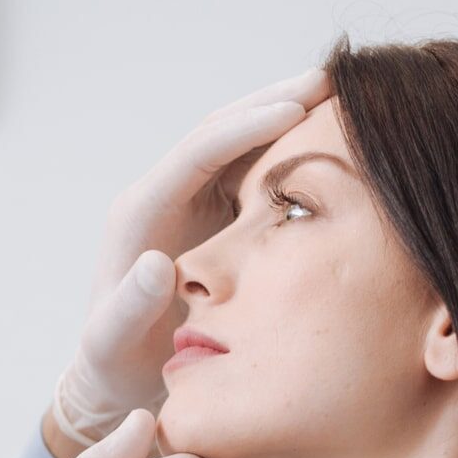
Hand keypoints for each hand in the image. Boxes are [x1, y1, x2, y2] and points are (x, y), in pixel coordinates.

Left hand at [52, 65, 332, 446]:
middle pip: (221, 131)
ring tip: (344, 96)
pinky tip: (332, 144)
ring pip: (240, 143)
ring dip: (286, 116)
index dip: (245, 127)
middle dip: (274, 101)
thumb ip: (129, 308)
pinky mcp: (212, 218)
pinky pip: (252, 172)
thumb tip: (155, 263)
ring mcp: (189, 204)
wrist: (117, 378)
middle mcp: (164, 198)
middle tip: (334, 79)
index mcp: (141, 214)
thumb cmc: (114, 365)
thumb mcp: (113, 343)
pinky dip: (288, 152)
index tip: (296, 109)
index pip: (197, 153)